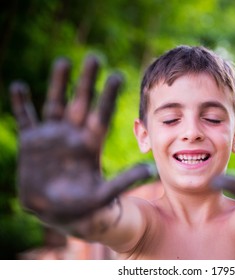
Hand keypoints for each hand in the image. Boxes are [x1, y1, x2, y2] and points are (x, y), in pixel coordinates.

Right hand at [10, 56, 154, 222]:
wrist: (57, 212)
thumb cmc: (83, 206)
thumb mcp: (104, 195)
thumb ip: (125, 181)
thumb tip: (150, 170)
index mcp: (92, 143)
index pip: (102, 114)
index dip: (109, 95)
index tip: (118, 75)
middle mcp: (73, 134)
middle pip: (81, 101)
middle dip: (87, 80)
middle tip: (95, 57)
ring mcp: (52, 136)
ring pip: (55, 103)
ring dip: (58, 83)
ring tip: (64, 61)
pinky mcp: (31, 142)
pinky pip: (26, 118)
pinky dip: (21, 103)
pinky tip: (18, 85)